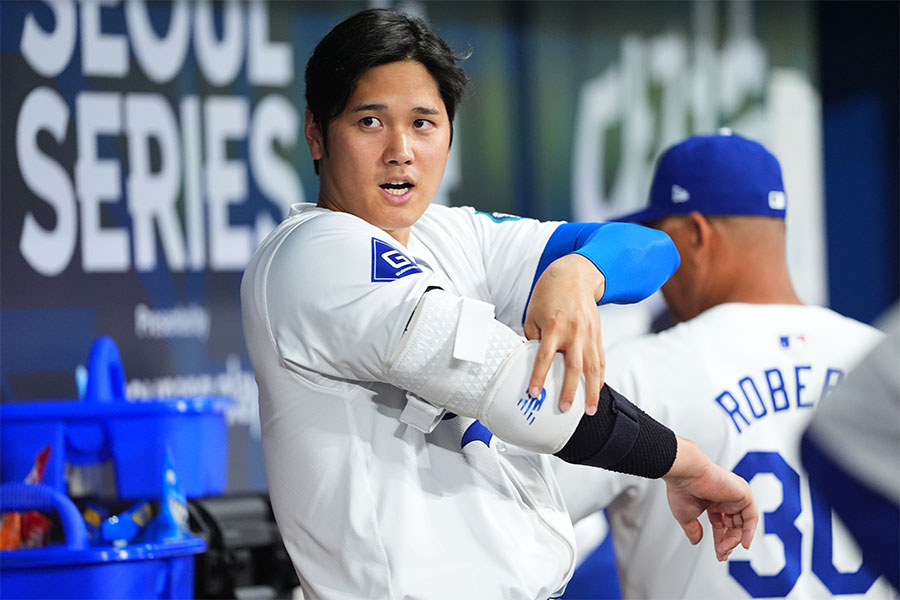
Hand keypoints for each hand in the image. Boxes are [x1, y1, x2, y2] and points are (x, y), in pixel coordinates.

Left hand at [523, 254, 605, 414]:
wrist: (575, 275)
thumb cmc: (550, 294)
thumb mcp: (533, 314)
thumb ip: (534, 338)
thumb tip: (532, 360)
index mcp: (554, 326)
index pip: (545, 357)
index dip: (539, 377)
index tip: (534, 393)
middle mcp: (574, 331)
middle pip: (573, 366)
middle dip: (570, 390)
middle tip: (565, 408)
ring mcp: (589, 334)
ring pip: (593, 367)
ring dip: (592, 390)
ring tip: (589, 409)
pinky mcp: (598, 335)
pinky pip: (600, 360)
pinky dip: (600, 377)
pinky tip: (597, 390)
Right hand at [663, 436, 757, 560]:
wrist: (686, 473)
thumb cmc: (682, 488)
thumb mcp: (686, 516)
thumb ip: (693, 530)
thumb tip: (696, 541)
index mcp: (712, 500)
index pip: (721, 524)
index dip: (720, 540)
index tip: (719, 553)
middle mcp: (725, 497)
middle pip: (733, 526)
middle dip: (727, 542)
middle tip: (721, 553)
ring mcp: (735, 495)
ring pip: (742, 524)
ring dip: (734, 540)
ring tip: (724, 549)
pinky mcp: (743, 494)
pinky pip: (751, 517)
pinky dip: (749, 531)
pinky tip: (743, 543)